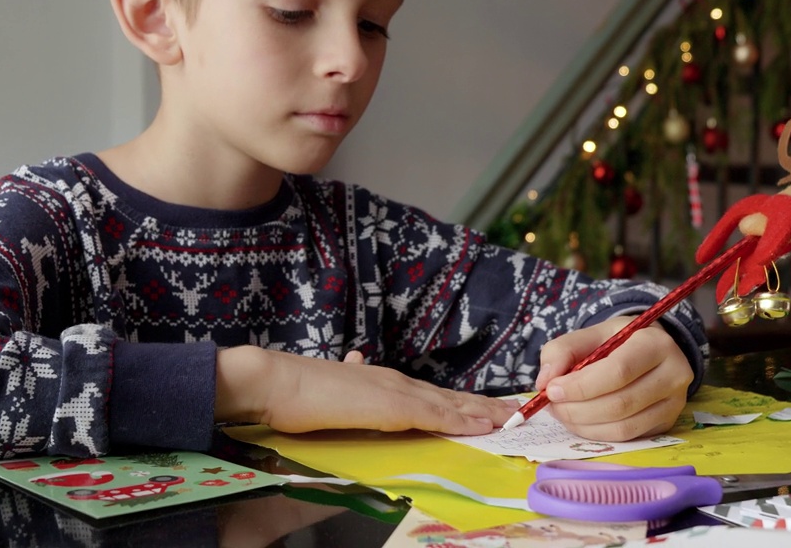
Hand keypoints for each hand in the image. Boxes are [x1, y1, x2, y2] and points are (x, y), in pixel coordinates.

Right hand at [215, 345, 513, 434]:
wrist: (278, 382)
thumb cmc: (297, 392)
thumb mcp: (330, 390)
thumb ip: (347, 382)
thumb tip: (354, 365)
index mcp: (380, 381)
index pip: (428, 393)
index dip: (457, 401)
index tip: (482, 406)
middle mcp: (393, 381)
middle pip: (447, 395)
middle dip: (481, 404)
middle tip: (512, 410)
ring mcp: (393, 392)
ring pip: (448, 403)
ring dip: (481, 411)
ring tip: (510, 418)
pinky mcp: (390, 406)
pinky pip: (435, 414)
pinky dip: (462, 419)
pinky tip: (483, 425)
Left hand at [534, 315, 691, 441]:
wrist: (646, 350)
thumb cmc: (615, 341)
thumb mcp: (588, 335)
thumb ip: (561, 351)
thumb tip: (546, 382)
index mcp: (655, 343)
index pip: (618, 371)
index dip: (581, 386)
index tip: (552, 390)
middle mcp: (673, 374)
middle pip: (621, 403)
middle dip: (577, 409)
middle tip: (552, 405)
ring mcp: (674, 403)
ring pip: (624, 426)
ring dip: (583, 425)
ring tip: (562, 412)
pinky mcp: (666, 424)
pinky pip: (627, 437)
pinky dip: (596, 433)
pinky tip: (580, 421)